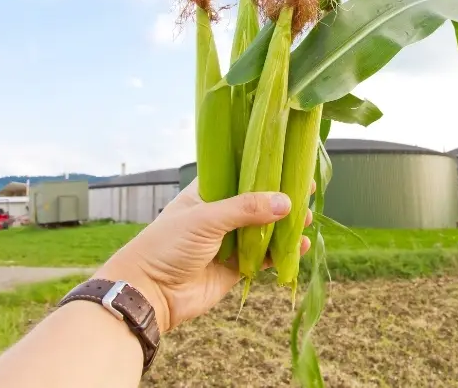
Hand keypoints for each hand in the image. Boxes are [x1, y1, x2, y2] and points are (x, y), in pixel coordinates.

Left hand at [94, 178, 313, 332]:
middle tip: (307, 193)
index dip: (266, 169)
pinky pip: (265, 257)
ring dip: (286, 226)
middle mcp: (221, 214)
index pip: (241, 173)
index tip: (292, 163)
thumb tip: (286, 202)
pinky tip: (301, 247)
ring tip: (307, 221)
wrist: (150, 293)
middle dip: (282, 198)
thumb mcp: (206, 219)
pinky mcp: (237, 267)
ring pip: (265, 230)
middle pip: (259, 202)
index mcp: (208, 193)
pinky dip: (283, 253)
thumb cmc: (168, 245)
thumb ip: (246, 209)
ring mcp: (230, 241)